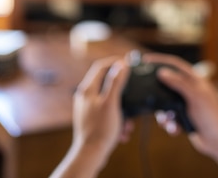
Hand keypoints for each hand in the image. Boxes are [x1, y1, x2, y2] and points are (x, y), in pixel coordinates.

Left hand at [54, 56, 131, 177]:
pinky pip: (107, 113)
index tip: (127, 63)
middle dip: (121, 90)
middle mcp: (84, 96)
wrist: (91, 154)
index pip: (100, 67)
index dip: (114, 62)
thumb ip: (115, 82)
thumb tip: (121, 64)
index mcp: (87, 89)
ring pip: (109, 100)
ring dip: (121, 108)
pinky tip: (124, 130)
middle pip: (105, 83)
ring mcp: (87, 108)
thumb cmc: (100, 129)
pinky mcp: (91, 119)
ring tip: (128, 122)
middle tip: (132, 91)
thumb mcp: (111, 103)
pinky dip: (117, 118)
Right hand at [141, 53, 217, 157]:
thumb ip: (179, 83)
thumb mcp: (196, 97)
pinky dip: (169, 124)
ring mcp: (186, 105)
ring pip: (165, 105)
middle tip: (150, 99)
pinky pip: (169, 118)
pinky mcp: (183, 118)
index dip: (161, 61)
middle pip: (167, 86)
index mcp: (195, 81)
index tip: (146, 61)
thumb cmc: (213, 117)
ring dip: (164, 114)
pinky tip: (175, 129)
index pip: (176, 65)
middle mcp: (189, 91)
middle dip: (158, 95)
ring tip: (168, 120)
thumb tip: (162, 72)